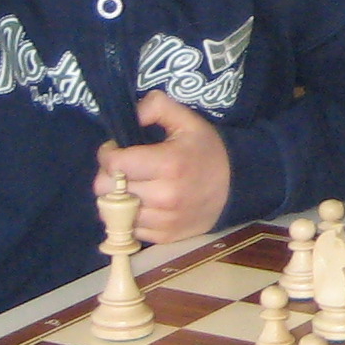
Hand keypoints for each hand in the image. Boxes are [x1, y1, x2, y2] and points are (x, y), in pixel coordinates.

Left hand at [100, 92, 230, 240]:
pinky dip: (129, 217)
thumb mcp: (188, 121)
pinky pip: (130, 229)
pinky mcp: (164, 237)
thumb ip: (157, 106)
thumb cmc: (207, 151)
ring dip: (116, 199)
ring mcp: (164, 220)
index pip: (115, 164)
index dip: (108, 153)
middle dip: (108, 176)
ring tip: (131, 188)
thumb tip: (132, 115)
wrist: (237, 187)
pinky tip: (142, 204)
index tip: (115, 150)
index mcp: (169, 164)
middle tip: (122, 170)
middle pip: (107, 190)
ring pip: (114, 213)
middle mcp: (165, 196)